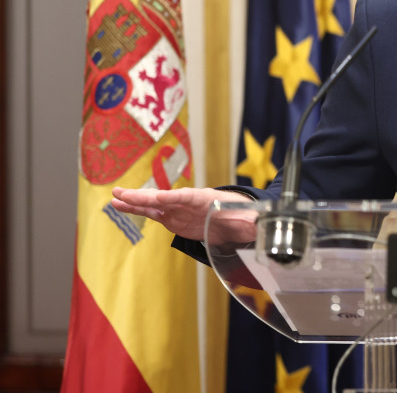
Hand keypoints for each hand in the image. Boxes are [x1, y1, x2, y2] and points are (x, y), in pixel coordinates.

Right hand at [111, 187, 256, 244]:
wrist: (241, 219)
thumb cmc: (246, 215)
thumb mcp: (252, 219)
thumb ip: (253, 221)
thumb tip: (262, 224)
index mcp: (206, 199)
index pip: (185, 197)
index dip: (171, 198)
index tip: (157, 198)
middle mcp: (189, 202)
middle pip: (164, 198)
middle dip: (144, 196)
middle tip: (122, 193)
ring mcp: (179, 209)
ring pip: (153, 205)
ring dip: (134, 202)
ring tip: (114, 198)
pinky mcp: (174, 219)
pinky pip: (153, 214)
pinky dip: (138, 210)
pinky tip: (121, 207)